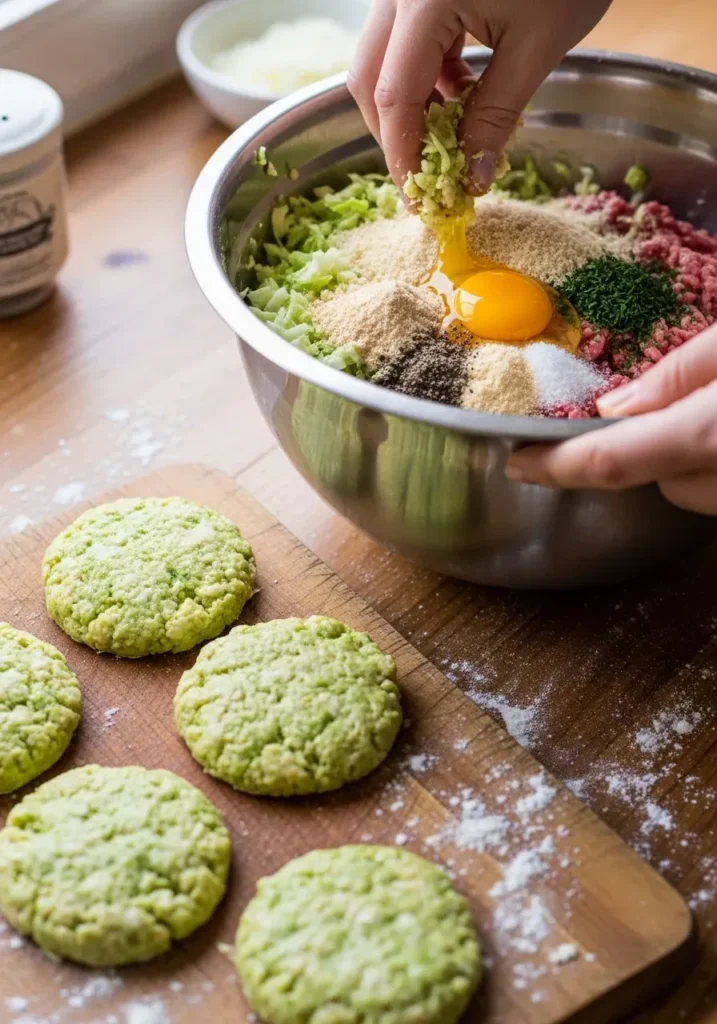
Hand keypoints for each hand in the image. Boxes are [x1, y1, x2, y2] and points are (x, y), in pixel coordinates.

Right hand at [347, 0, 611, 194]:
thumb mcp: (537, 47)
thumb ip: (496, 115)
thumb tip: (472, 176)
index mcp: (425, 0)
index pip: (394, 97)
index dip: (402, 155)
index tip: (419, 198)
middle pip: (368, 79)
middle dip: (394, 134)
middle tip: (428, 173)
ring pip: (379, 60)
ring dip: (409, 106)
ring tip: (451, 134)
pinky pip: (402, 41)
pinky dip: (423, 76)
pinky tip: (460, 92)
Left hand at [505, 326, 716, 515]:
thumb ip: (680, 373)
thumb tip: (612, 408)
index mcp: (711, 435)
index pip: (612, 460)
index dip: (558, 465)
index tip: (519, 464)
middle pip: (656, 478)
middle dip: (652, 444)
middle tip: (683, 395)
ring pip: (690, 487)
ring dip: (690, 455)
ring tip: (716, 405)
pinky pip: (716, 487)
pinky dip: (714, 463)